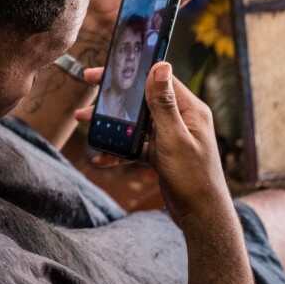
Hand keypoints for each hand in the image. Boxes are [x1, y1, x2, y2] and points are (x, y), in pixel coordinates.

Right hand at [75, 64, 231, 228]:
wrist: (200, 216)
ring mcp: (169, 136)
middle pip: (141, 100)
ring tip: (84, 122)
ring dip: (110, 124)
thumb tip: (160, 67)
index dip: (132, 73)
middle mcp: (180, 119)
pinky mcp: (160, 153)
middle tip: (89, 90)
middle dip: (114, 98)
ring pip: (134, 123)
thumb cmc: (193, 177)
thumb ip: (164, 104)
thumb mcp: (174, 138)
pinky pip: (134, 146)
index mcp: (189, 110)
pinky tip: (100, 158)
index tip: (105, 71)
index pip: (158, 80)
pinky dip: (117, 150)